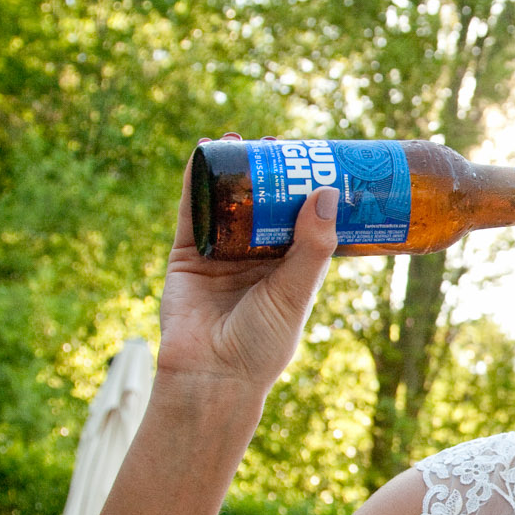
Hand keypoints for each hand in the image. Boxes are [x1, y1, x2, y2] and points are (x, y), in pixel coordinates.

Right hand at [155, 151, 338, 394]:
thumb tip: (327, 193)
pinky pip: (192, 211)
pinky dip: (195, 181)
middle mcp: (254, 257)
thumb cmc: (262, 344)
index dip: (305, 191)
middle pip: (262, 206)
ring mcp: (220, 254)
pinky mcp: (187, 255)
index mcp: (287, 268)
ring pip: (226, 203)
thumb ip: (311, 246)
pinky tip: (203, 153)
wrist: (212, 375)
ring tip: (240, 139)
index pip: (300, 221)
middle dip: (267, 174)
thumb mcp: (295, 292)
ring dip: (231, 171)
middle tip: (276, 143)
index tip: (315, 159)